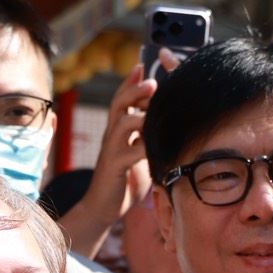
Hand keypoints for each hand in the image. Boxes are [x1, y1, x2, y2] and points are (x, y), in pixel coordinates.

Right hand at [65, 53, 176, 257]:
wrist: (103, 207)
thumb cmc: (125, 179)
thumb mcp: (139, 154)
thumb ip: (148, 138)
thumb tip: (169, 124)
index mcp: (119, 130)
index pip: (123, 99)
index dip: (131, 81)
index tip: (142, 65)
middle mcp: (113, 135)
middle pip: (120, 103)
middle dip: (135, 89)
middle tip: (152, 80)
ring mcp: (112, 150)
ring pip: (121, 123)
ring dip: (138, 113)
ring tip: (154, 107)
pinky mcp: (115, 167)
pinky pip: (128, 152)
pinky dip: (143, 147)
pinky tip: (156, 145)